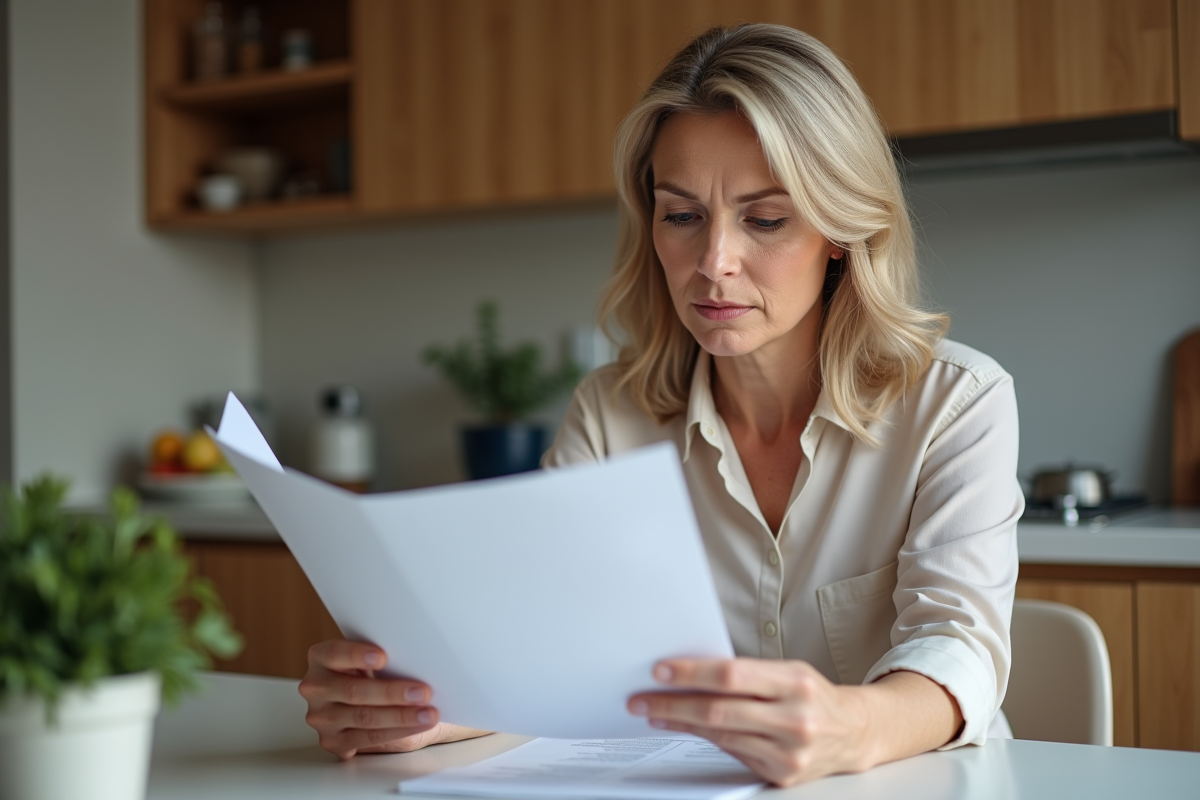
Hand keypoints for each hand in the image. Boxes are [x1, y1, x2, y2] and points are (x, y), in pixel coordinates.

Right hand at [299, 639, 489, 759]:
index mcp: (320, 658)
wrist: (372, 701)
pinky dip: (398, 731)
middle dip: (392, 693)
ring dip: (401, 716)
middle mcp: (315, 688)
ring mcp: (322, 718)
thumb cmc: (373, 671)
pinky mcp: (333, 741)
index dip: (356, 655)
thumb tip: (414, 657)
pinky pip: (368, 738)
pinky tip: (416, 725)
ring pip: (364, 718)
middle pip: (353, 691)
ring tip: (428, 713)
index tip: (382, 657)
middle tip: (423, 692)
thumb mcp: (369, 659)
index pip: (333, 653)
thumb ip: (379, 657)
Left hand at [628, 658, 959, 786]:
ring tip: (653, 711)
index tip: (661, 670)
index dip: (692, 673)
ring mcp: (788, 752)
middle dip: (673, 703)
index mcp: (795, 683)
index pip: (733, 674)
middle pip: (720, 709)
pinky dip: (703, 738)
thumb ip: (747, 673)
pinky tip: (683, 728)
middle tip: (641, 697)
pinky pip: (731, 753)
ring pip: (720, 734)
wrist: (854, 733)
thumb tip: (690, 672)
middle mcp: (794, 719)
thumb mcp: (789, 671)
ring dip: (680, 722)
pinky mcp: (781, 775)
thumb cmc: (812, 694)